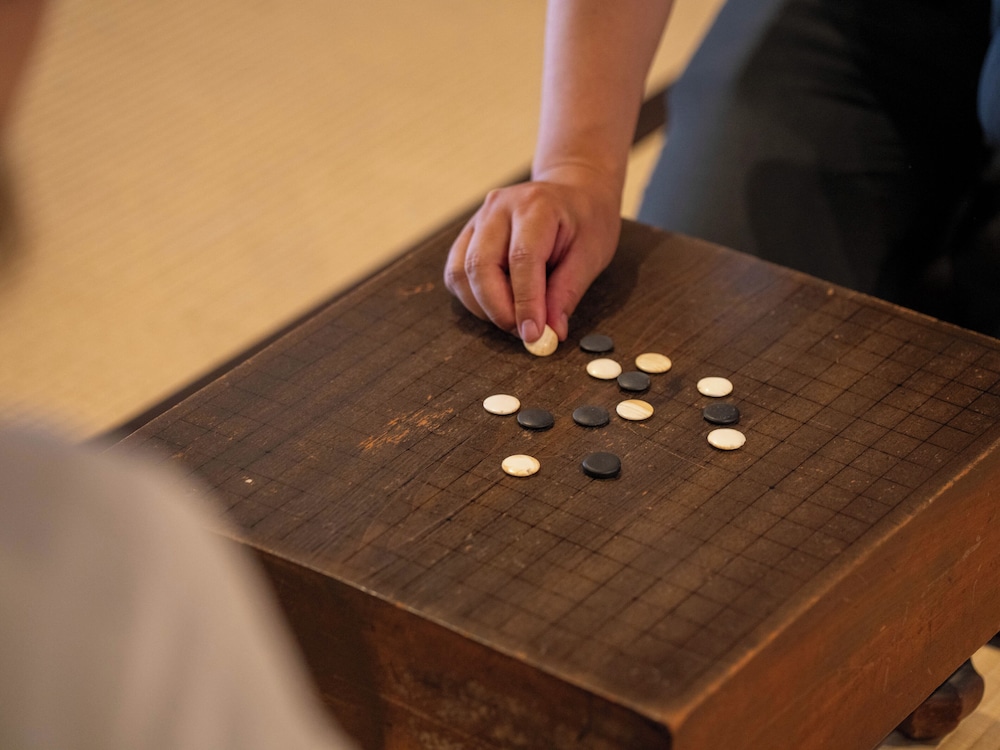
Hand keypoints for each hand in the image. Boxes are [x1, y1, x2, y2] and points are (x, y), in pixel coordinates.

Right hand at [443, 170, 620, 342]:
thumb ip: (567, 293)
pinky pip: (457, 273)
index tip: (534, 334)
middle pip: (481, 266)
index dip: (526, 303)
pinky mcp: (468, 235)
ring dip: (483, 307)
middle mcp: (498, 208)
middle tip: (523, 333)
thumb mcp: (591, 254)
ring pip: (461, 273)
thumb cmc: (586, 219)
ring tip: (515, 318)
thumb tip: (551, 332)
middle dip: (499, 310)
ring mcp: (478, 219)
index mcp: (535, 205)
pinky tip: (500, 303)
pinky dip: (474, 298)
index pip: (522, 259)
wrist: (572, 190)